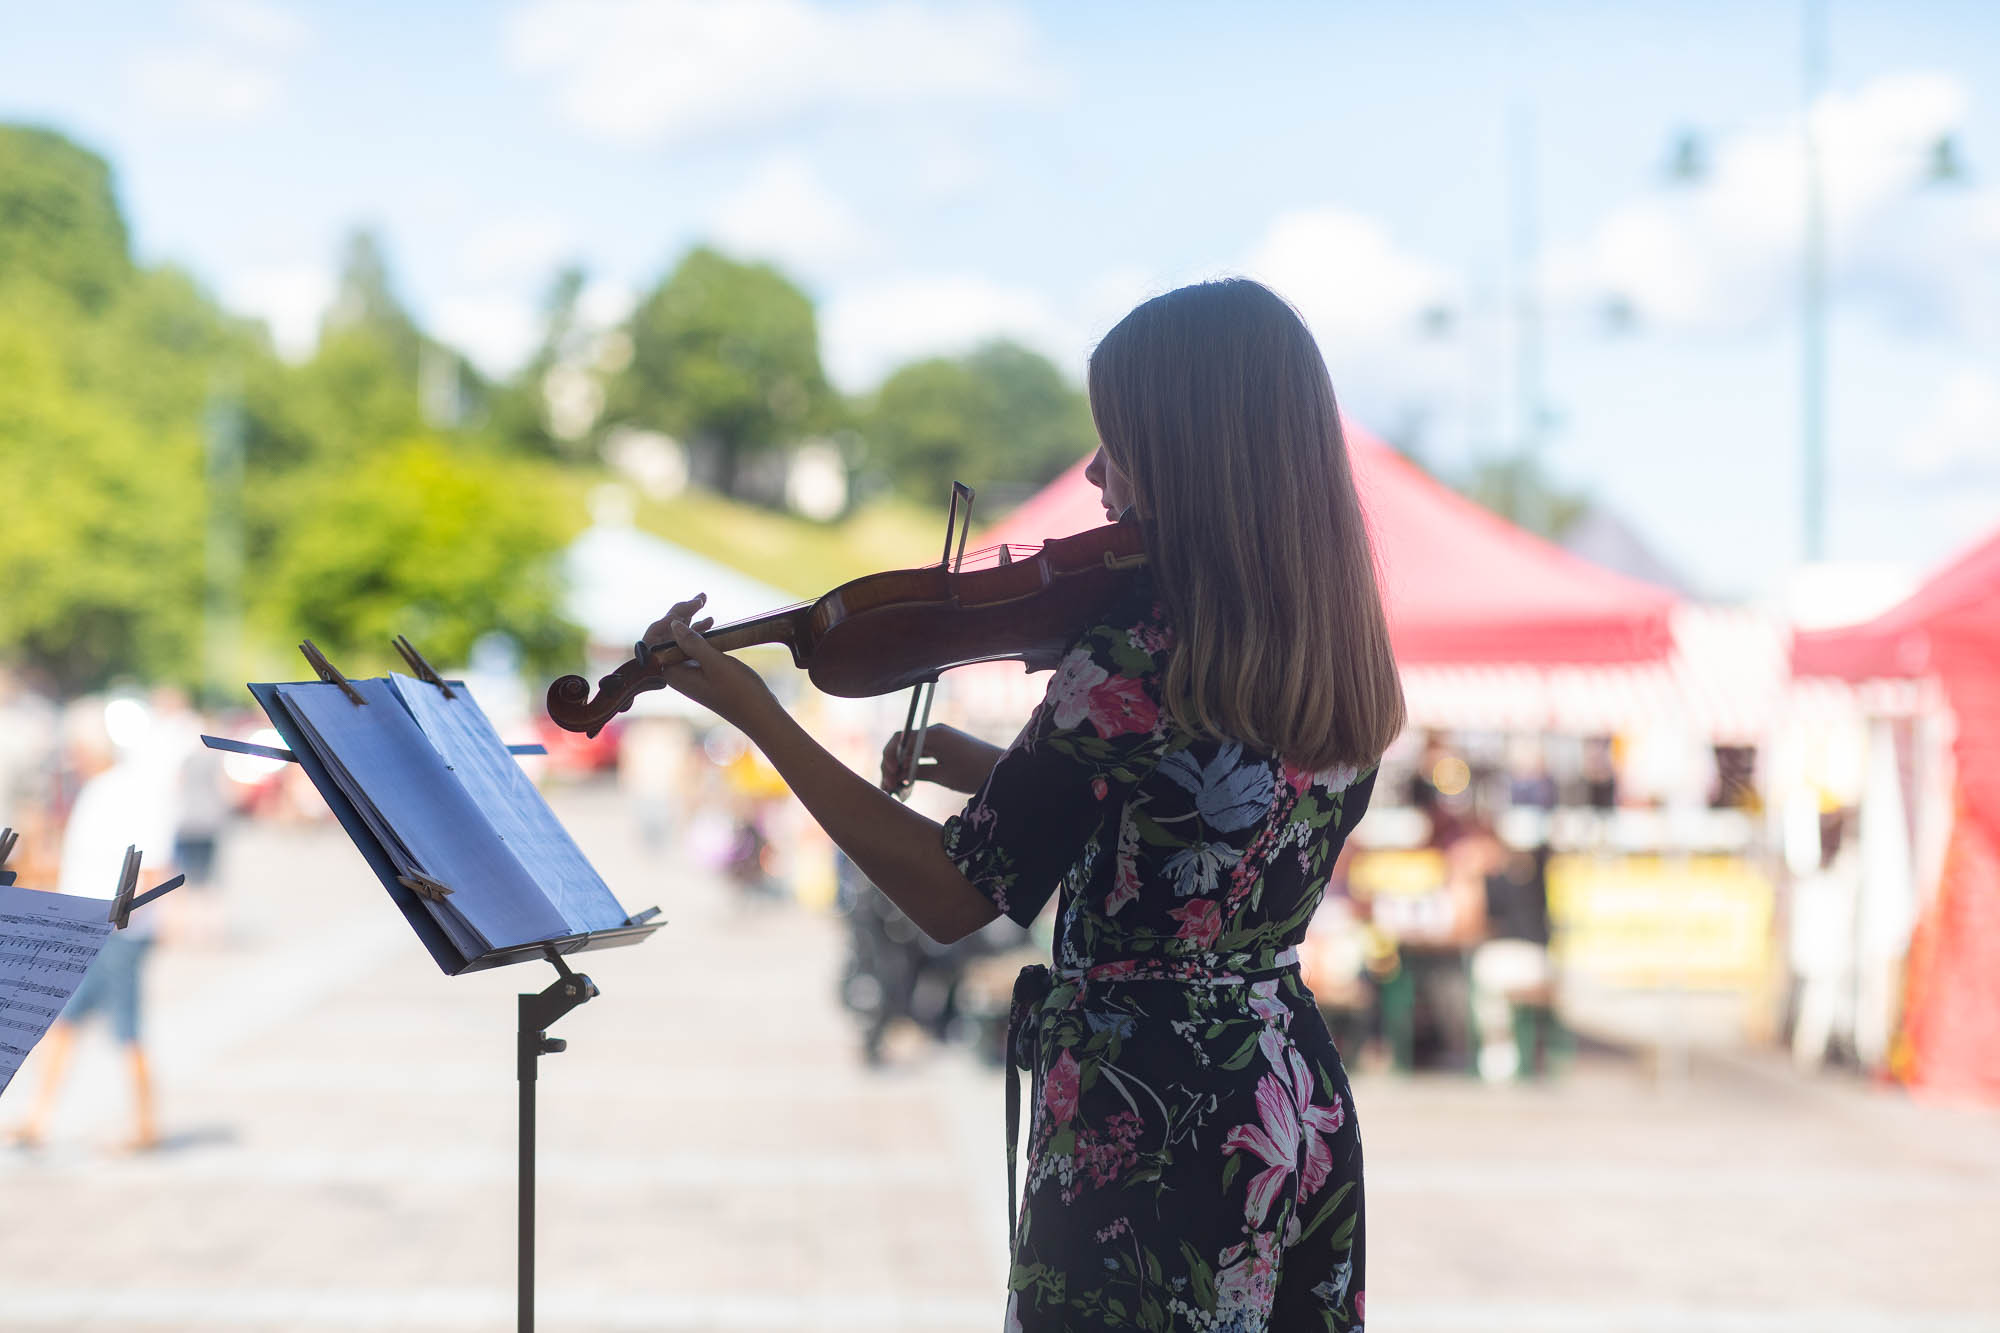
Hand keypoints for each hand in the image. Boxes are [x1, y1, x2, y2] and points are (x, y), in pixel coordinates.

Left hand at [643, 594, 778, 730]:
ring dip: (689, 619)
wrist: (759, 713)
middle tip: (700, 599)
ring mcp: (690, 672)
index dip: (666, 621)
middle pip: (666, 638)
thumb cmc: (739, 692)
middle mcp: (677, 673)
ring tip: (703, 602)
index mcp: (674, 674)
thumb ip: (693, 643)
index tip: (688, 608)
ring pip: (679, 639)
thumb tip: (673, 625)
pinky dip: (699, 631)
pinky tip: (710, 622)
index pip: (655, 641)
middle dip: (678, 615)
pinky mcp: (702, 671)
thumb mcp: (716, 664)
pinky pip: (692, 647)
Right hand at [880, 724, 1002, 793]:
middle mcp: (933, 734)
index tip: (890, 773)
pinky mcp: (942, 751)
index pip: (901, 738)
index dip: (889, 755)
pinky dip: (910, 770)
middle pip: (901, 746)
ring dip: (898, 770)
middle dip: (891, 765)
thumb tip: (897, 772)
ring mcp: (937, 742)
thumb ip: (919, 771)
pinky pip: (919, 758)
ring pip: (908, 754)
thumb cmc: (975, 772)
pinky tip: (903, 785)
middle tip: (888, 786)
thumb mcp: (944, 775)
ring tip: (892, 789)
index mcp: (934, 734)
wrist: (1000, 770)